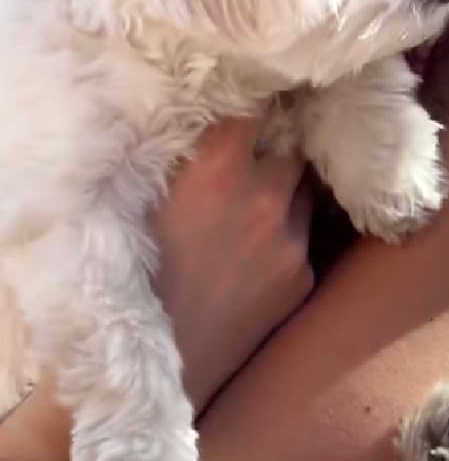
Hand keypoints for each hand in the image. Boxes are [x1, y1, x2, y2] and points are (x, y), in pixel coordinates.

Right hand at [0, 116, 312, 460]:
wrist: (152, 370)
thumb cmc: (130, 276)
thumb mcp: (142, 199)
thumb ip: (184, 155)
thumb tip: (210, 117)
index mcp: (217, 166)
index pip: (260, 100)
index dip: (260, 94)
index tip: (256, 90)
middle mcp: (265, 194)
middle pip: (294, 139)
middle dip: (281, 138)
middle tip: (260, 143)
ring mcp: (290, 237)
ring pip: (306, 185)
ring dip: (288, 184)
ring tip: (256, 200)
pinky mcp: (302, 277)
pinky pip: (306, 235)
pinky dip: (288, 233)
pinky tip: (255, 251)